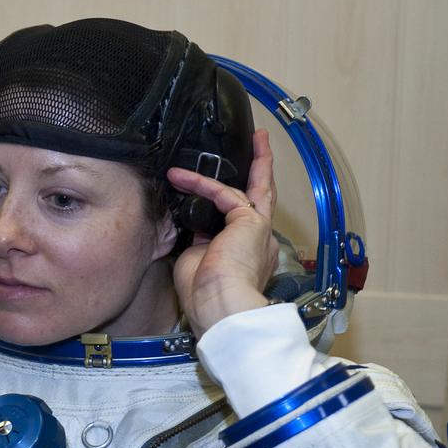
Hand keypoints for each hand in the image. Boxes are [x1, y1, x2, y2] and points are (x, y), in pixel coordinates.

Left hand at [169, 129, 278, 336]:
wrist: (220, 305)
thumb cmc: (205, 296)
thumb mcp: (197, 262)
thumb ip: (199, 242)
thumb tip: (194, 229)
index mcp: (247, 257)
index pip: (241, 222)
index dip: (227, 205)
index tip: (213, 193)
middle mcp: (259, 242)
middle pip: (263, 198)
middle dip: (262, 171)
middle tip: (262, 146)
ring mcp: (258, 231)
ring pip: (258, 189)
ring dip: (247, 163)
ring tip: (245, 141)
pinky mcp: (251, 222)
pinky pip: (226, 193)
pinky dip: (203, 183)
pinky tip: (184, 178)